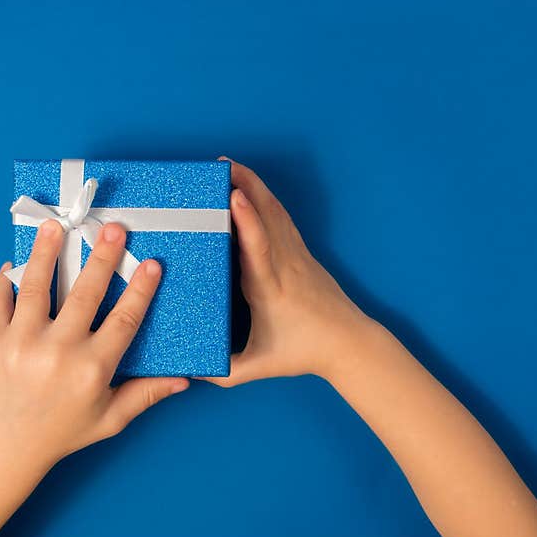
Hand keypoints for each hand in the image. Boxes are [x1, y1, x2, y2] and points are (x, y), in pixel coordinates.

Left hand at [0, 219, 189, 465]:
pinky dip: (5, 280)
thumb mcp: (110, 419)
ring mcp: (21, 343)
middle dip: (101, 258)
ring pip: (37, 287)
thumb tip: (184, 379)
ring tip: (56, 227)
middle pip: (85, 294)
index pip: (124, 321)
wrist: (5, 444)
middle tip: (113, 229)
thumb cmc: (63, 431)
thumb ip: (145, 395)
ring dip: (46, 253)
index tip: (151, 264)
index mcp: (90, 370)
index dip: (141, 291)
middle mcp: (57, 352)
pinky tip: (13, 262)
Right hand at [205, 158, 372, 385]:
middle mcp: (283, 265)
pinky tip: (252, 186)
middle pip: (266, 216)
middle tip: (219, 165)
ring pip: (275, 211)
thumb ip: (222, 372)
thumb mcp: (257, 367)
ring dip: (254, 185)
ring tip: (230, 166)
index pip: (258, 248)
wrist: (348, 343)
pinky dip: (265, 198)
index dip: (247, 220)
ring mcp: (295, 255)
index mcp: (268, 288)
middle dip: (245, 185)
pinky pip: (281, 218)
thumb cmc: (303, 353)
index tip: (233, 196)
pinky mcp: (300, 253)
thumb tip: (188, 370)